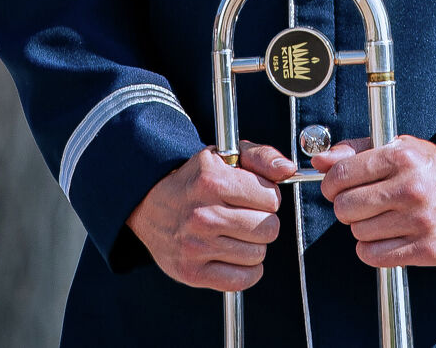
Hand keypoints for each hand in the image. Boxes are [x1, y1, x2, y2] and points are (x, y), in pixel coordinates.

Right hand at [126, 141, 294, 290]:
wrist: (148, 204)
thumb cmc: (196, 179)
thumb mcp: (227, 156)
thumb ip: (262, 157)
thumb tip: (287, 169)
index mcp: (213, 182)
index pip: (272, 199)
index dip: (268, 197)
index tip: (254, 197)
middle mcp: (204, 215)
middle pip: (268, 229)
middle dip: (263, 221)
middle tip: (246, 216)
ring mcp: (196, 246)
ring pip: (258, 254)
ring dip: (253, 245)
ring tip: (235, 233)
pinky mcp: (191, 272)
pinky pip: (242, 280)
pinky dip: (247, 271)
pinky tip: (235, 255)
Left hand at [311, 135, 435, 266]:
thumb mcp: (401, 148)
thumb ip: (357, 152)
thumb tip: (321, 161)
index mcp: (402, 157)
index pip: (341, 175)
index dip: (332, 184)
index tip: (337, 188)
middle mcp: (411, 188)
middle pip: (345, 208)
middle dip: (347, 207)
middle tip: (362, 204)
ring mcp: (420, 221)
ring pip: (358, 233)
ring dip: (364, 228)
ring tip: (383, 218)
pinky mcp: (426, 249)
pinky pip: (374, 256)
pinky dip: (373, 249)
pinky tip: (388, 236)